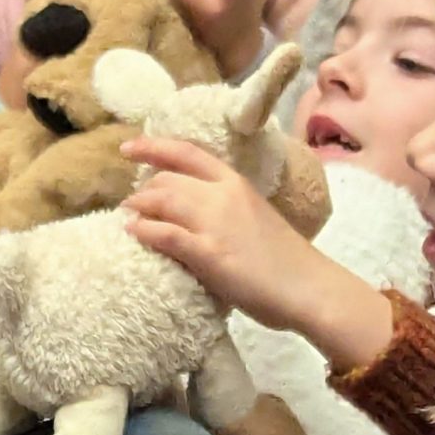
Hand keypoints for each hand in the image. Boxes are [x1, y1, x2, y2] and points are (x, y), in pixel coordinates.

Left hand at [122, 137, 395, 366]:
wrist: (309, 287)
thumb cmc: (287, 261)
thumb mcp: (256, 218)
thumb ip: (228, 211)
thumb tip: (201, 217)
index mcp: (237, 183)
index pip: (187, 153)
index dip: (152, 146)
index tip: (128, 148)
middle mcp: (223, 195)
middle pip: (167, 179)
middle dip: (143, 191)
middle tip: (131, 205)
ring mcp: (214, 223)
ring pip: (160, 200)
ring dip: (137, 208)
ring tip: (126, 218)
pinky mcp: (208, 252)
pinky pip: (164, 234)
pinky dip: (143, 230)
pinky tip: (132, 233)